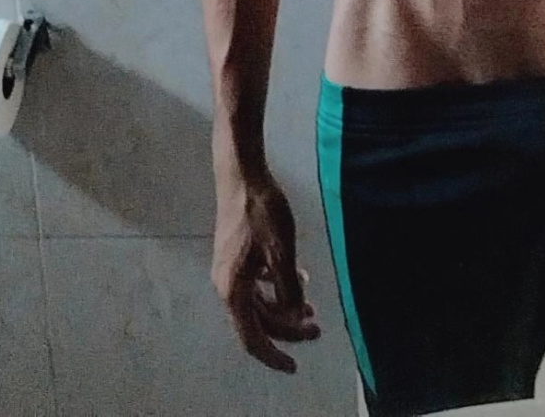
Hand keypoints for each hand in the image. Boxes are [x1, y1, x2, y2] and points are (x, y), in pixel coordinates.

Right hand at [212, 169, 320, 372]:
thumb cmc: (262, 212)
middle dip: (288, 328)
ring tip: (312, 307)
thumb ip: (288, 288)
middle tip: (318, 327)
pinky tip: (299, 279)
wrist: (242, 176)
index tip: (295, 367)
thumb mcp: (282, 251)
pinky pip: (257, 284)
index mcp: (234, 290)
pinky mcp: (235, 255)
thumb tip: (295, 318)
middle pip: (258, 321)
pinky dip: (277, 288)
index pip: (253, 337)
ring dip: (285, 308)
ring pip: (258, 302)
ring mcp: (229, 270)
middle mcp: (227, 285)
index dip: (274, 355)